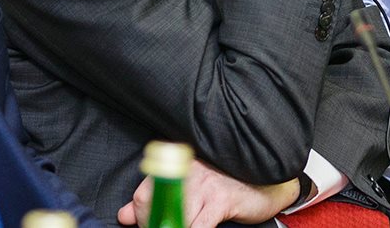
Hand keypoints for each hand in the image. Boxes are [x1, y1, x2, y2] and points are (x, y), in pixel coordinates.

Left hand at [118, 159, 299, 227]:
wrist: (265, 185)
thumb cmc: (224, 189)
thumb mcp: (189, 190)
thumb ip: (154, 200)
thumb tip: (124, 215)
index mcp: (177, 168)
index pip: (142, 193)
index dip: (141, 217)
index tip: (149, 225)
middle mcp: (187, 172)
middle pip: (155, 205)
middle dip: (157, 224)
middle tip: (168, 226)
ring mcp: (205, 186)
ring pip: (176, 218)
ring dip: (176, 227)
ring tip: (182, 226)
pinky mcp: (221, 201)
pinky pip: (198, 226)